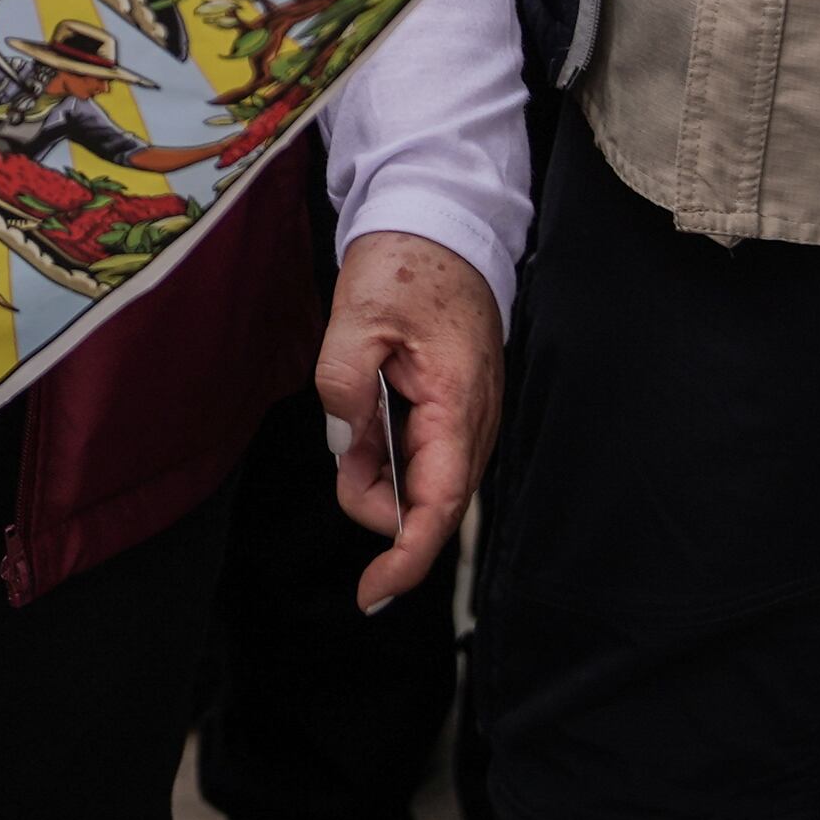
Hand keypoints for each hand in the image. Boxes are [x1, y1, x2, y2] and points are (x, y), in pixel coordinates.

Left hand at [320, 229, 503, 614]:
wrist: (443, 225)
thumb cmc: (407, 265)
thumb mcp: (358, 316)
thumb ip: (344, 385)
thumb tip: (344, 446)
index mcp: (458, 404)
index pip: (439, 506)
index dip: (407, 560)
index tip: (371, 594)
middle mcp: (475, 423)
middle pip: (424, 504)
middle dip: (374, 498)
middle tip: (347, 438)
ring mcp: (471, 420)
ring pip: (423, 484)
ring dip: (380, 471)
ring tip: (361, 406)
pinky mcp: (459, 413)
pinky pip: (426, 458)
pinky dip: (392, 454)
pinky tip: (375, 413)